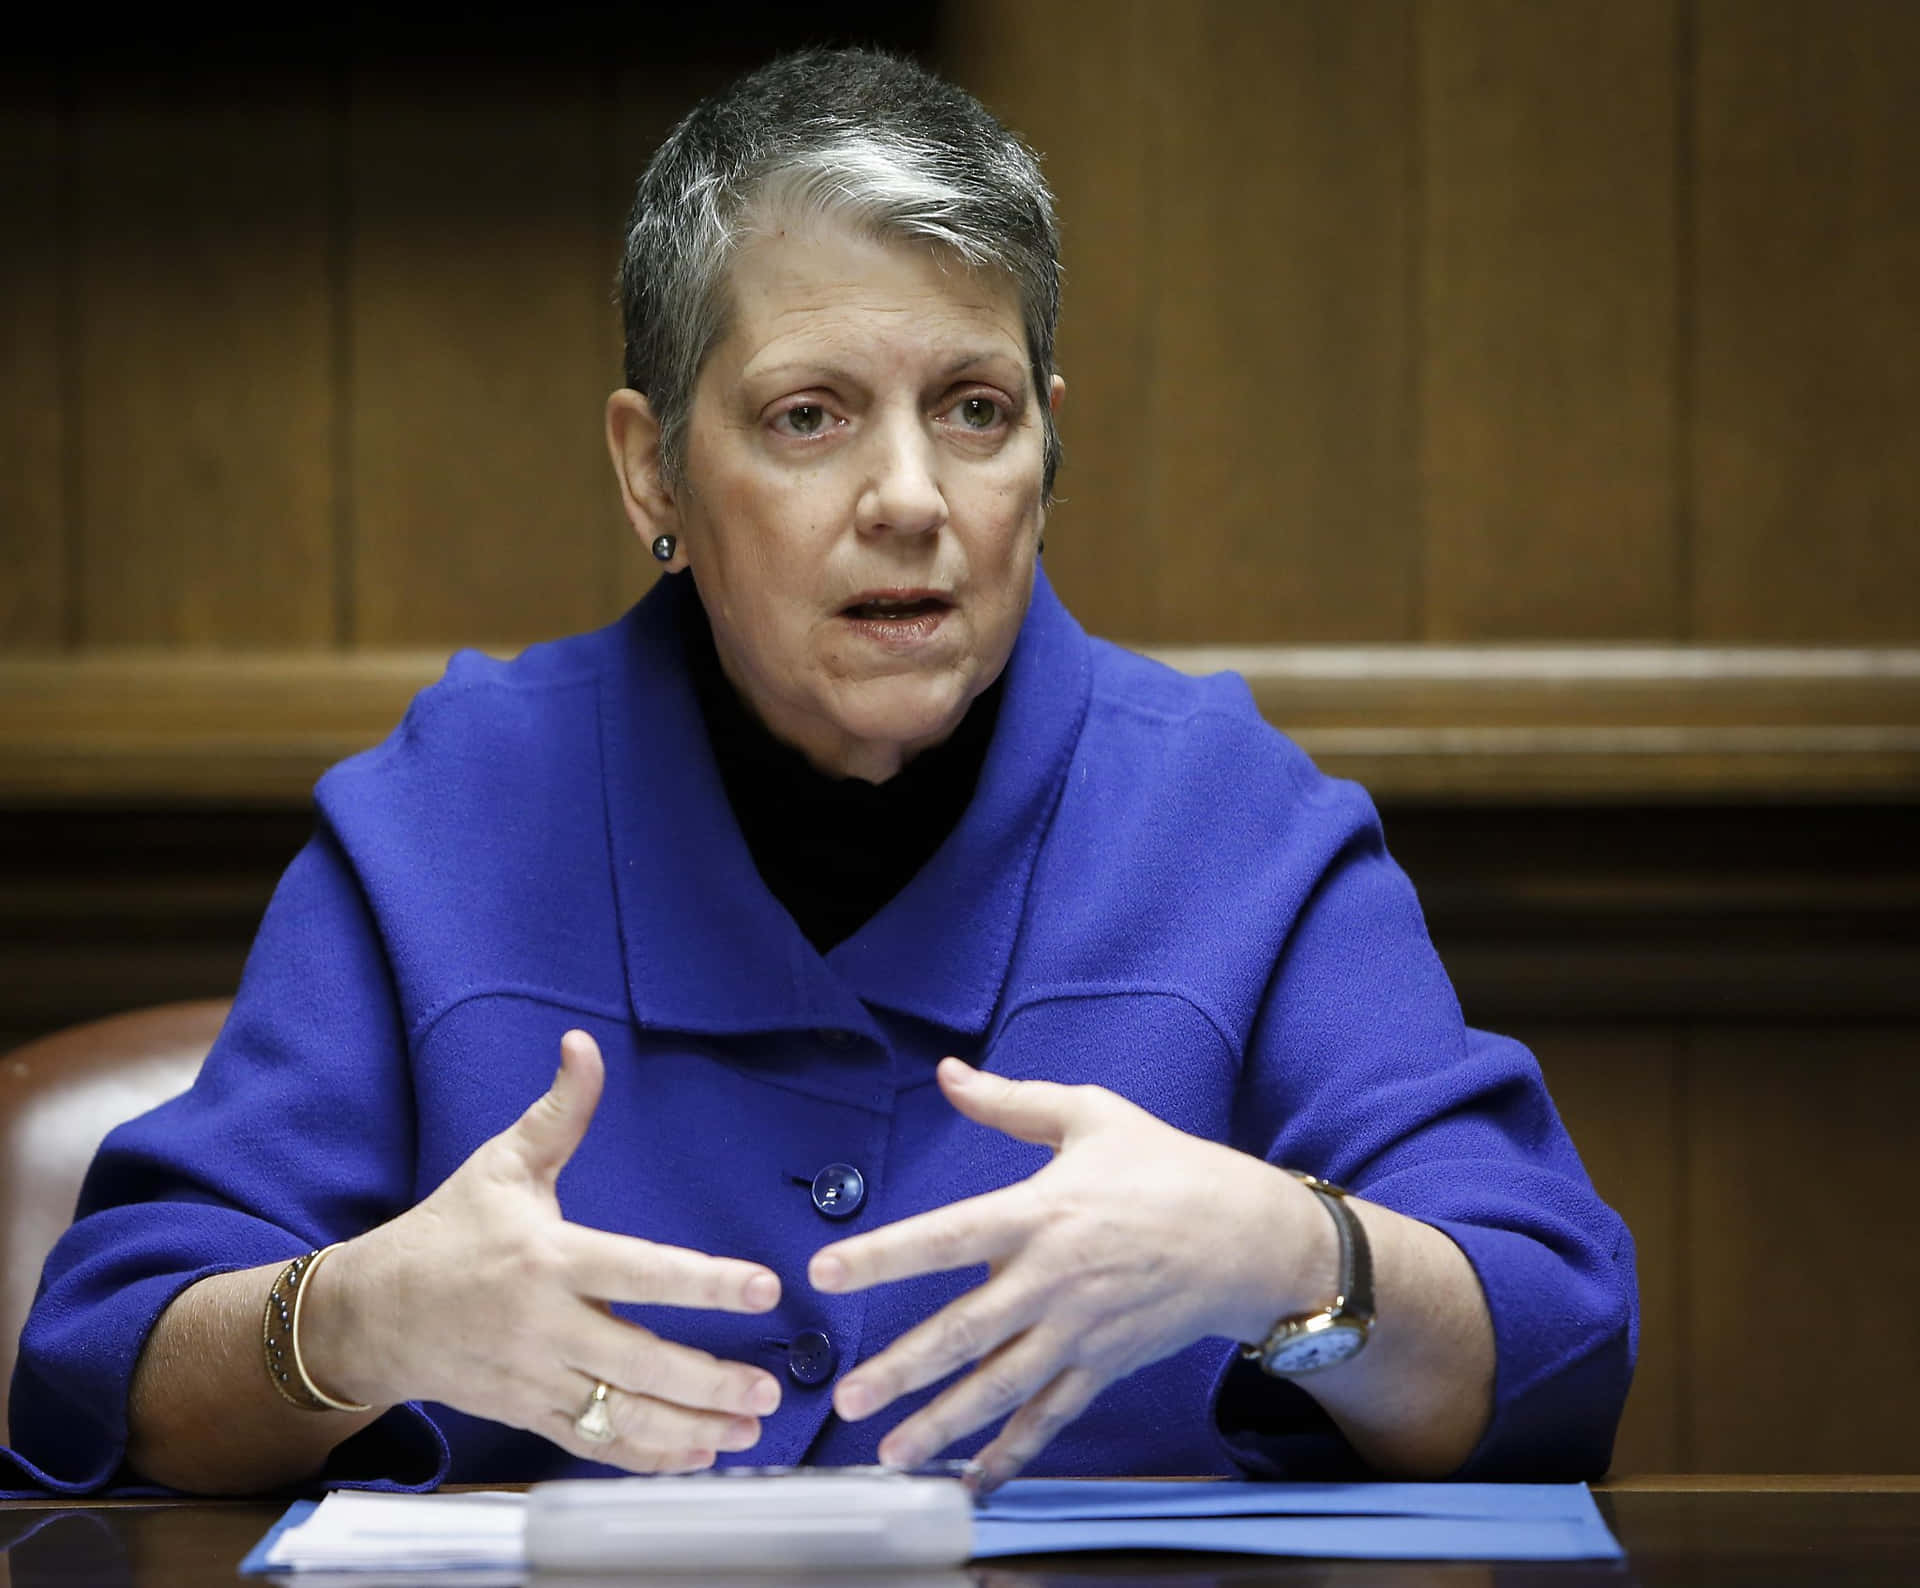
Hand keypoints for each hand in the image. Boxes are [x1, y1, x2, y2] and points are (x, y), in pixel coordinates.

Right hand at [303, 1030, 784, 1472]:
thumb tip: (583, 1044)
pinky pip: (594, 1446)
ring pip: (623, 1415)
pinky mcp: (527, 1415)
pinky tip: (698, 1455)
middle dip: (710, 1380)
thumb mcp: (502, 1164)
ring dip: (691, 1427)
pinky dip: (647, 1456)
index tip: (764, 1289)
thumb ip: (558, 1111)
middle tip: (770, 1387)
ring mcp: (536, 1379)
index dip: (706, 1284)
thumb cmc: (447, 1232)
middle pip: (640, 1363)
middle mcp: (545, 1326)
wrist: (371, 1316)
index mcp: (549, 1259)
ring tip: (750, 1428)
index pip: (642, 1273)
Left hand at [809, 1059, 1327, 1488]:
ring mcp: (1080, 1331)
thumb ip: (1011, 1102)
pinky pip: (1052, 1414)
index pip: (946, 1235)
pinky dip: (1014, 1450)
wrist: (1250, 1236)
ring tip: (891, 1453)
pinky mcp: (1105, 1364)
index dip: (883, 1254)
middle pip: (966, 1330)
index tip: (826, 1271)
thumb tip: (948, 1074)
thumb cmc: (1168, 1168)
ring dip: (944, 1423)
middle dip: (903, 1367)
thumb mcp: (1091, 1115)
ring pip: (1001, 1386)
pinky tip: (975, 1478)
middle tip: (847, 1396)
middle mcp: (1053, 1279)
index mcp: (1040, 1212)